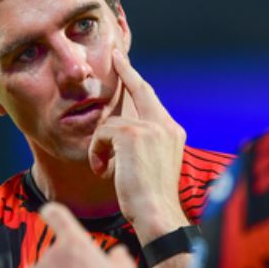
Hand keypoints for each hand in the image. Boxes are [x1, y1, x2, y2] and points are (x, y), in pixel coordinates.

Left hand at [89, 50, 188, 242]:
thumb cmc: (150, 198)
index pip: (151, 98)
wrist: (157, 213)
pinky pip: (102, 133)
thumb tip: (119, 129)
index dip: (136, 80)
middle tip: (115, 54)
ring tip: (104, 168)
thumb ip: (143, 142)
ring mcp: (151, 127)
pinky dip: (96, 152)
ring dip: (101, 146)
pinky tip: (102, 170)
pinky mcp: (133, 134)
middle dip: (126, 69)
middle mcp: (165, 125)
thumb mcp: (151, 163)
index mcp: (172, 132)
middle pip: (140, 89)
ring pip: (112, 122)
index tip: (125, 61)